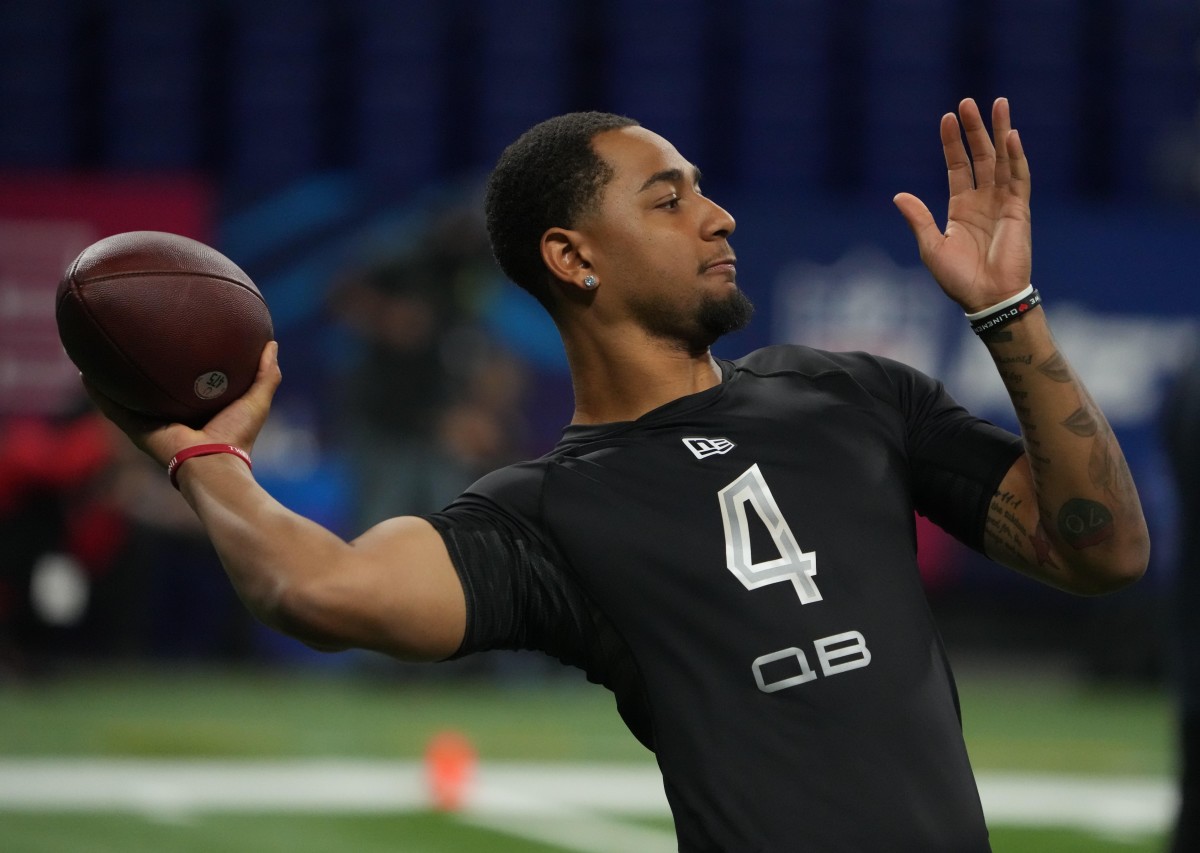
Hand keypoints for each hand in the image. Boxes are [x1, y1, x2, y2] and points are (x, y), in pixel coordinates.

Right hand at [84, 341, 281, 467]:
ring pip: (128, 397)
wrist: (214, 464)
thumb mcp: (257, 399)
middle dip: (144, 371)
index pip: (186, 386)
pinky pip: (113, 409)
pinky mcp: (137, 431)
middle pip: (154, 390)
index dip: (181, 367)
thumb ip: (266, 374)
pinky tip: (86, 374)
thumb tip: (272, 343)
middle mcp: (173, 418)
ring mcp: (153, 424)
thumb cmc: (238, 435)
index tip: (176, 343)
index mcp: (198, 412)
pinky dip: (99, 394)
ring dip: (114, 379)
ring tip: (100, 354)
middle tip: (135, 343)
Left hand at [893, 97, 1032, 313]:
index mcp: (961, 208)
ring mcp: (1002, 203)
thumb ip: (919, 219)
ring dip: (1000, 132)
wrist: (987, 299)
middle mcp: (983, 201)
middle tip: (968, 102)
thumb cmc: (958, 279)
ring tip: (998, 104)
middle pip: (981, 156)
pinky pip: (1019, 178)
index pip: (957, 167)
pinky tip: (1011, 135)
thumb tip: (898, 195)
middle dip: (976, 129)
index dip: (953, 143)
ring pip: (1003, 160)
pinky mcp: (1019, 211)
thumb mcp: (932, 247)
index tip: (947, 118)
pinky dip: (1016, 156)